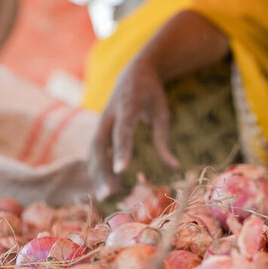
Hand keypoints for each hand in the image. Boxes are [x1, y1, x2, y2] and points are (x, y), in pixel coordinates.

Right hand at [89, 57, 179, 200]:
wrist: (134, 72)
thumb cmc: (152, 94)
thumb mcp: (163, 113)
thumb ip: (164, 141)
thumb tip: (174, 168)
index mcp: (126, 106)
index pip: (122, 131)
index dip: (121, 151)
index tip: (121, 170)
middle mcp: (108, 115)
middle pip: (100, 145)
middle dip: (102, 171)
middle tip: (108, 195)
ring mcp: (100, 121)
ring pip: (93, 150)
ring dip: (97, 174)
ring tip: (106, 196)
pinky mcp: (98, 128)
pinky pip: (93, 151)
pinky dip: (96, 168)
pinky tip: (104, 186)